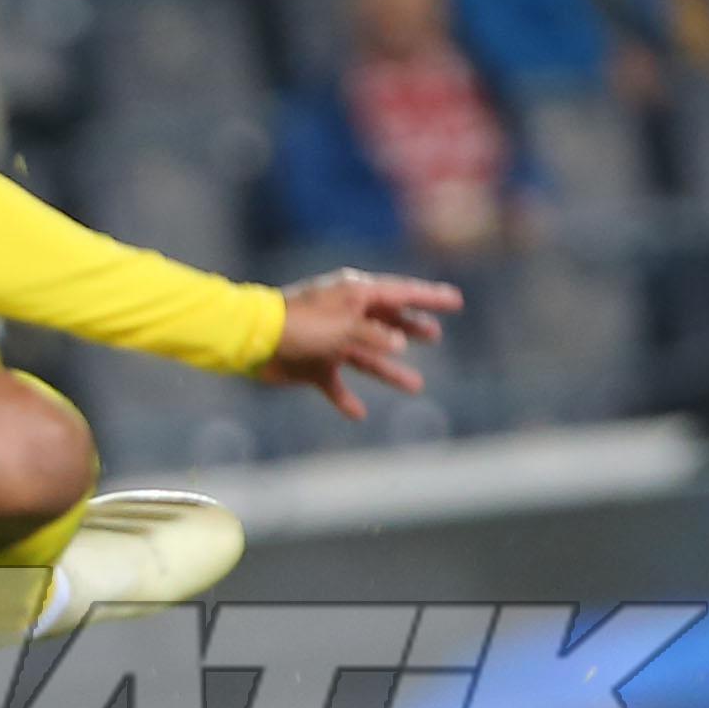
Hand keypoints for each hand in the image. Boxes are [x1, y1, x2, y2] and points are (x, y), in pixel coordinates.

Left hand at [263, 267, 464, 421]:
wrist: (252, 340)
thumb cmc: (299, 325)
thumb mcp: (344, 326)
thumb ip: (374, 334)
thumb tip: (400, 342)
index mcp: (354, 294)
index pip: (400, 294)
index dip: (429, 298)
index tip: (456, 301)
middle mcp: (345, 314)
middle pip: (385, 323)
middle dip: (410, 329)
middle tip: (434, 335)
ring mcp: (330, 340)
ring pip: (367, 357)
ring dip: (390, 371)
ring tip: (416, 385)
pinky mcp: (313, 365)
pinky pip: (336, 384)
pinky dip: (346, 399)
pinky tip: (358, 413)